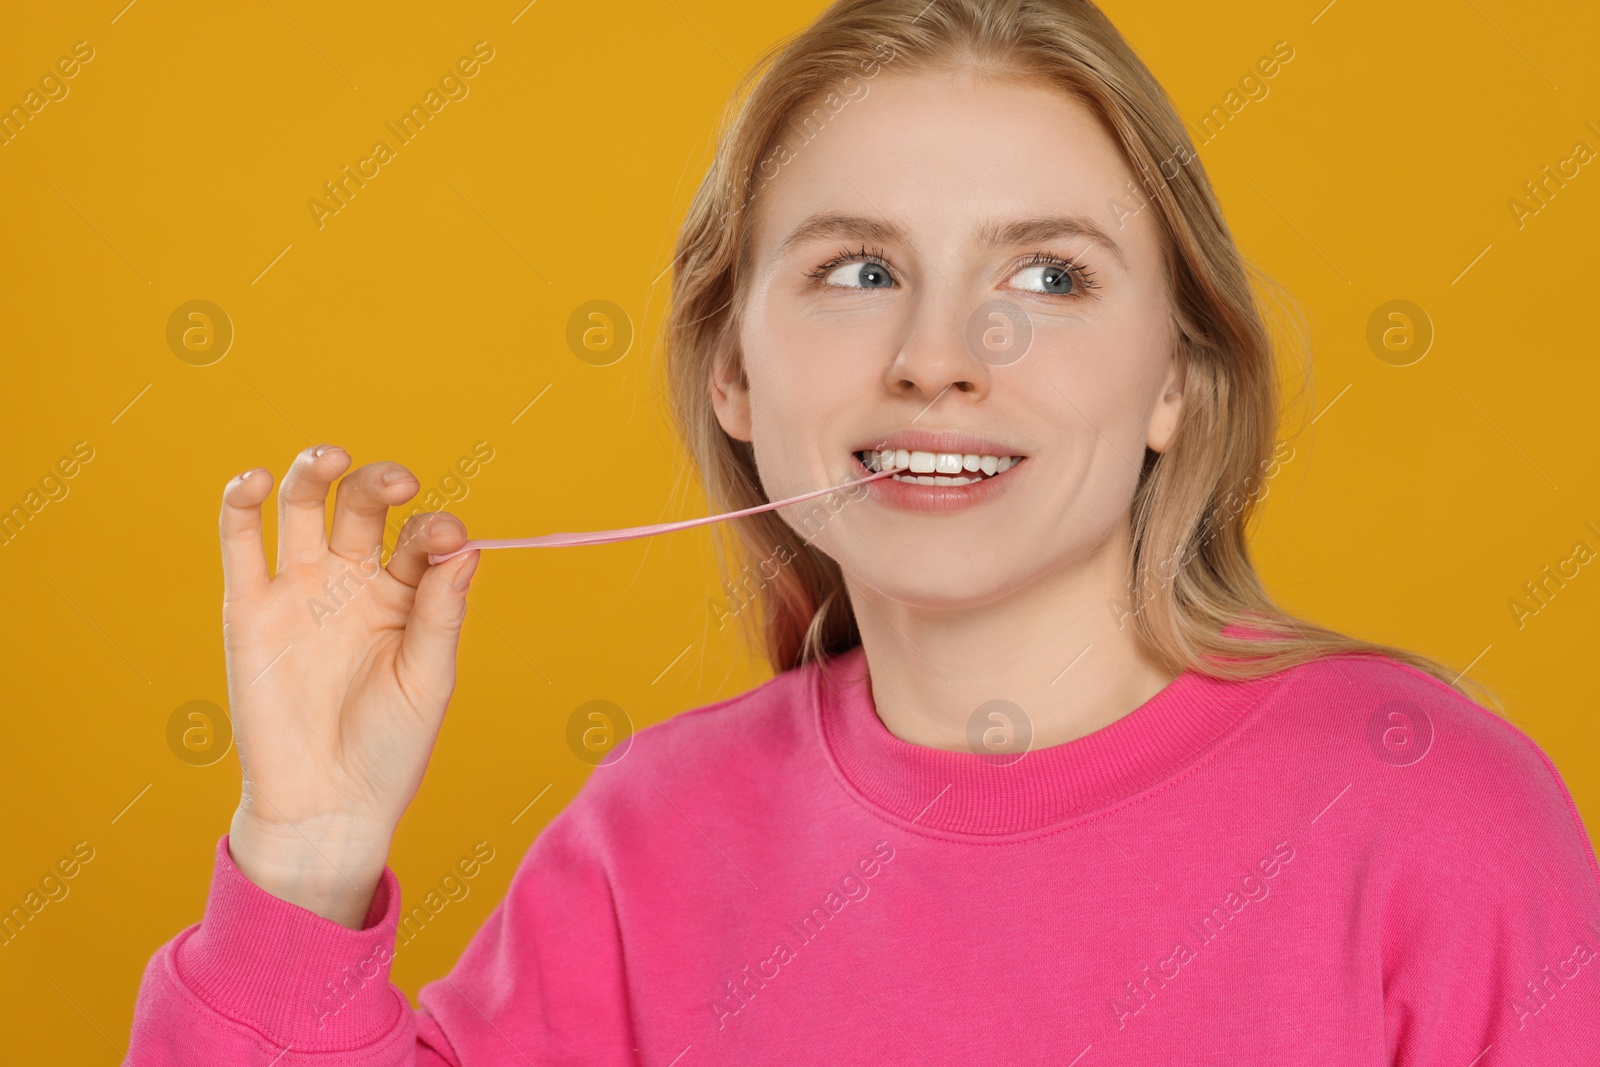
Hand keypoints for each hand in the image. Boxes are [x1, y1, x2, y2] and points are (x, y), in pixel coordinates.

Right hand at [217, 445, 478, 925]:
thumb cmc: (390, 747)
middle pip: (364, 507)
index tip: (449, 540)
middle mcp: (353, 580)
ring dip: (315, 471)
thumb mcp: (429, 678)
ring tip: (330, 458)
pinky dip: (242, 504)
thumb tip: (467, 547)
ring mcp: (301, 588)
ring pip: (304, 506)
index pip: (422, 537)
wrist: (327, 805)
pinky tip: (255, 482)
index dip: (437, 528)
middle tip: (396, 484)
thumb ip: (443, 611)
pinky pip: (240, 543)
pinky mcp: (250, 607)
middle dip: (379, 484)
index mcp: (406, 594)